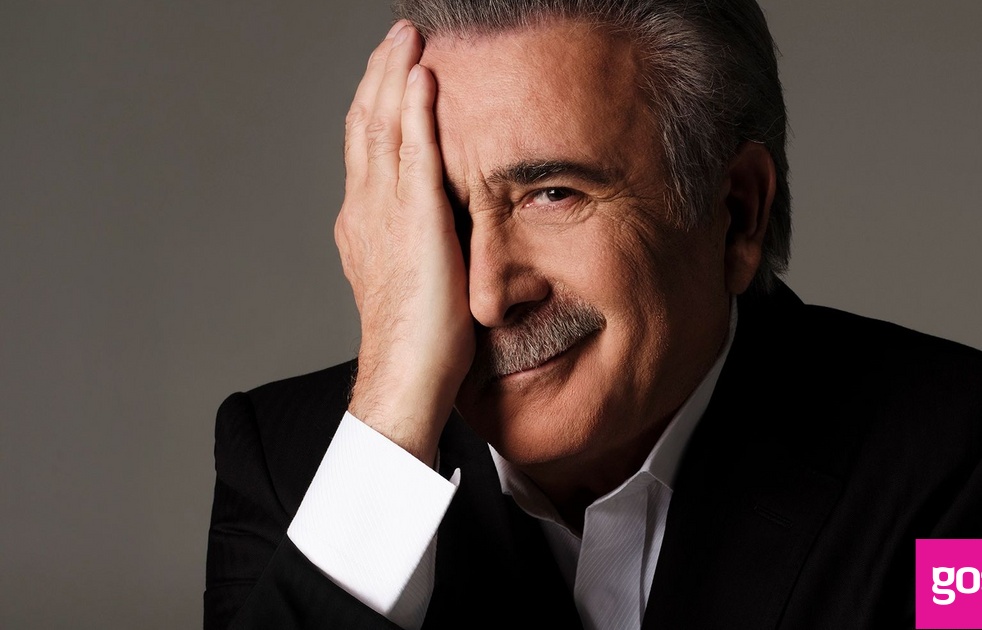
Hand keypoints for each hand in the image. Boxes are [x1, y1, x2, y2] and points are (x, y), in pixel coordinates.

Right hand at [334, 22, 473, 466]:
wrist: (406, 374)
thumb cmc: (417, 340)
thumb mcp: (414, 276)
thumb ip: (420, 242)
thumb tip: (442, 228)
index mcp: (364, 221)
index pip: (366, 147)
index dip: (376, 103)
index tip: (392, 71)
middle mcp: (366, 208)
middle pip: (366, 124)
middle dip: (381, 75)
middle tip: (397, 36)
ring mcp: (386, 212)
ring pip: (385, 127)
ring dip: (396, 77)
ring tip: (408, 38)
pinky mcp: (416, 221)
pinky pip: (414, 153)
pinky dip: (416, 112)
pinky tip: (424, 79)